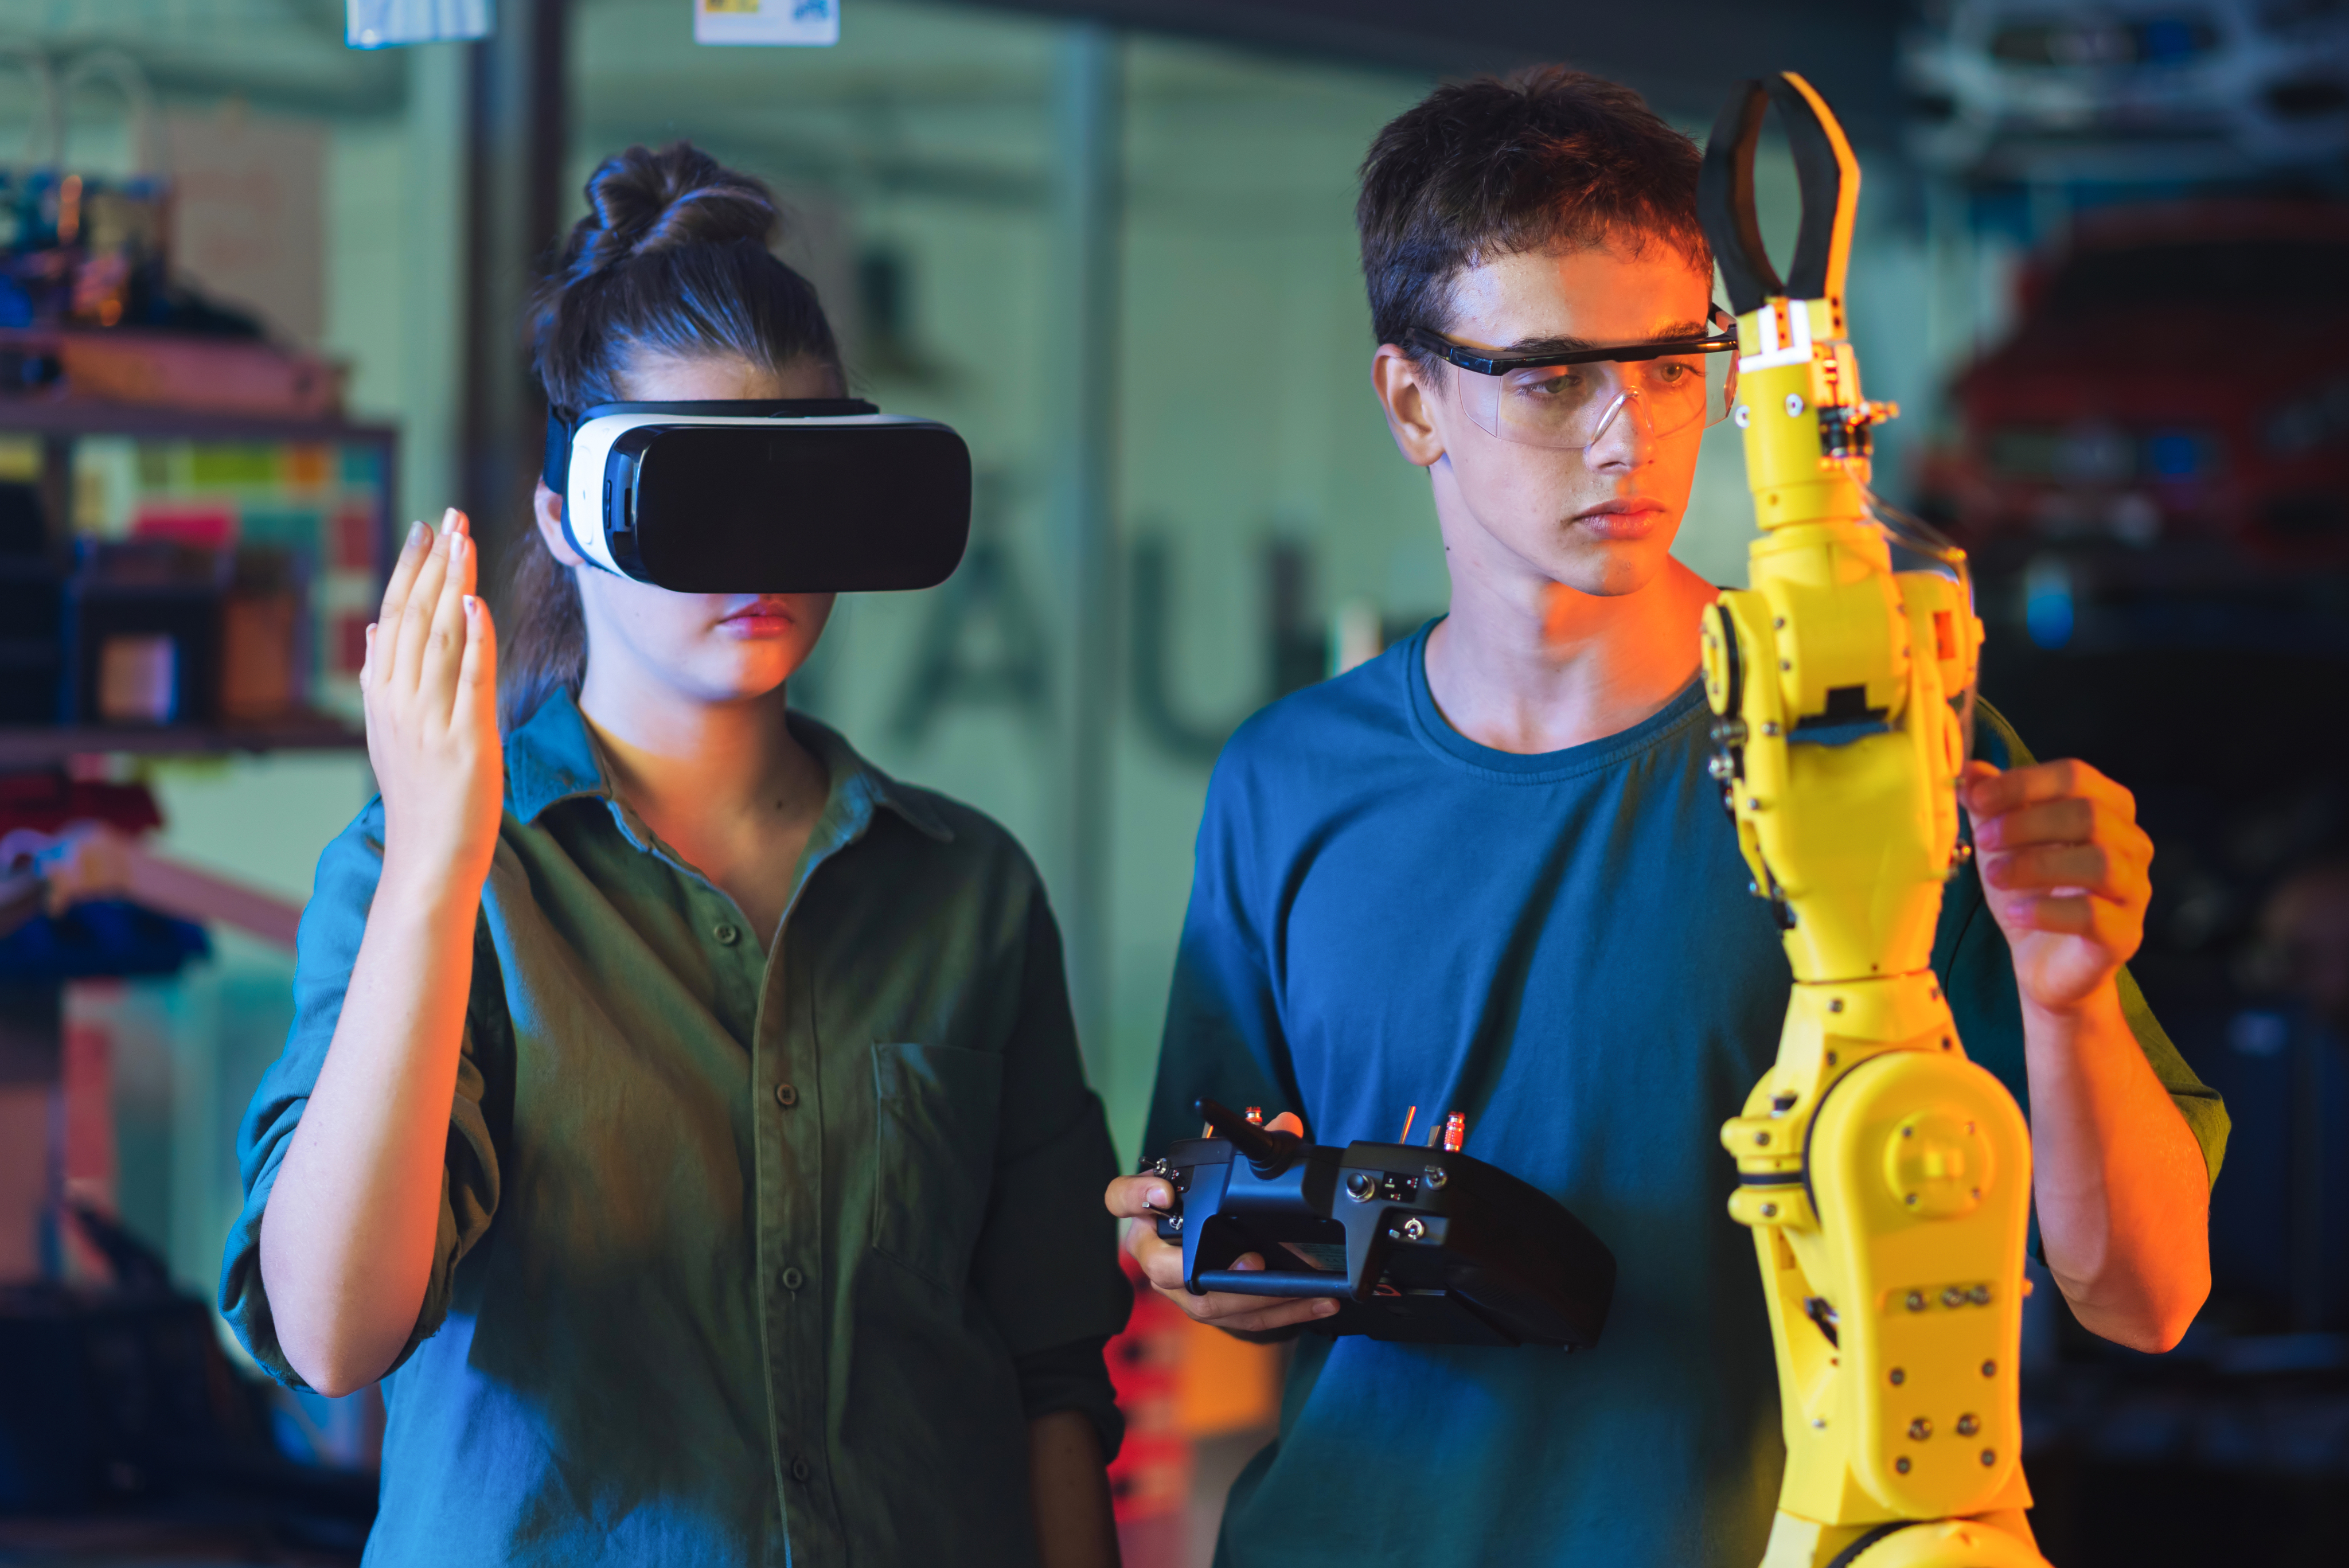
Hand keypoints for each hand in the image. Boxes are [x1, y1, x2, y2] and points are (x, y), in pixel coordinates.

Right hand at [362, 510, 502, 897]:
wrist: (429, 858)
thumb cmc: (419, 797)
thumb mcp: (389, 734)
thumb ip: (382, 681)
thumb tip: (373, 634)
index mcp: (382, 696)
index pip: (393, 618)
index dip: (409, 570)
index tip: (426, 530)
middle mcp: (400, 701)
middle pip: (415, 617)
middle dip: (435, 562)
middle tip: (452, 515)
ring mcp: (430, 720)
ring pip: (441, 637)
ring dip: (454, 584)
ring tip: (466, 539)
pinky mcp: (465, 740)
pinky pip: (469, 679)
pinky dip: (474, 638)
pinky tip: (479, 602)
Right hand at [1104, 1112, 1340, 1334]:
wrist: (1215, 1245)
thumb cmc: (1209, 1202)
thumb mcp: (1224, 1169)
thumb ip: (1252, 1142)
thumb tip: (1285, 1123)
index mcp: (1148, 1210)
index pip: (1121, 1198)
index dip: (1137, 1195)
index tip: (1166, 1193)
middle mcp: (1154, 1252)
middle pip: (1161, 1266)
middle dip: (1202, 1269)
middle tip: (1252, 1260)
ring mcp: (1177, 1288)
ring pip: (1206, 1302)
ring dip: (1258, 1298)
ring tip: (1300, 1288)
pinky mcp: (1206, 1310)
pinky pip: (1240, 1319)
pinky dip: (1282, 1312)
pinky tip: (1317, 1303)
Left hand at [1960, 758, 2150, 1013]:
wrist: (2042, 962)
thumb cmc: (2029, 891)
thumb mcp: (2002, 843)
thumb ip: (1992, 805)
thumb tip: (1969, 769)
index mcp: (2108, 810)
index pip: (2075, 776)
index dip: (2023, 782)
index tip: (1975, 797)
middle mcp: (2132, 844)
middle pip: (2089, 815)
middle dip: (2027, 823)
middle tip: (1983, 839)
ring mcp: (2134, 890)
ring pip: (2099, 861)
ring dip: (2036, 864)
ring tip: (1995, 877)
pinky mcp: (2125, 935)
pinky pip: (2093, 915)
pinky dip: (2046, 910)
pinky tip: (2015, 913)